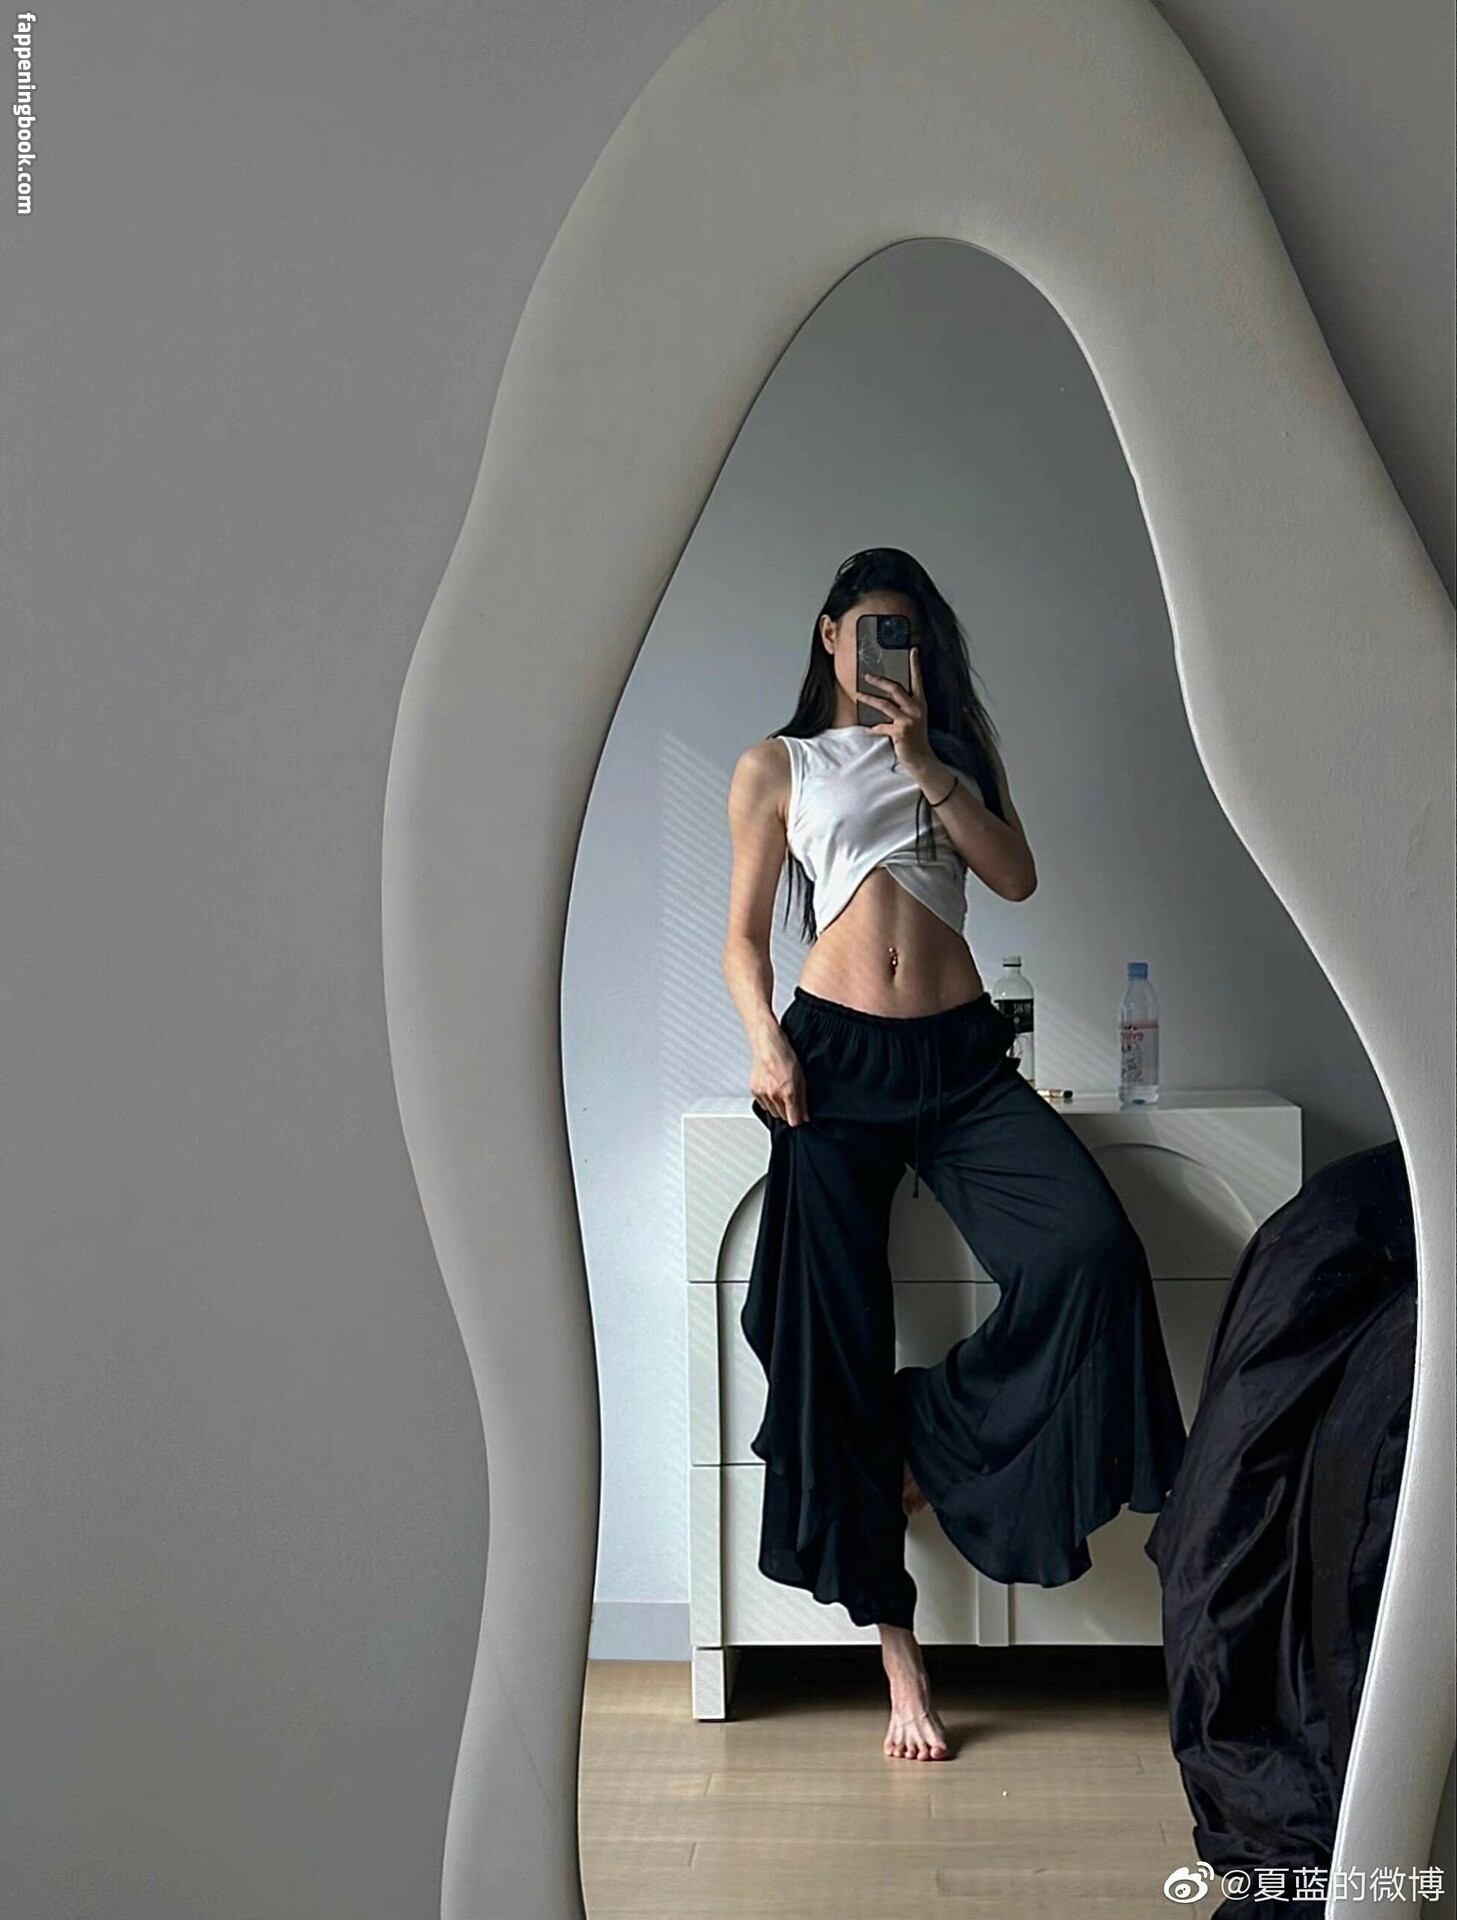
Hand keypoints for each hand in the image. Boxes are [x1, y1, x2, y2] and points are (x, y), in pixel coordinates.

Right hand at [750, 1027, 808, 1125]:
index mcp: (788, 1092)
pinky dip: (768, 1101)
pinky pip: (763, 1105)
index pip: (793, 1120)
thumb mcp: (801, 1077)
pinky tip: (772, 1090)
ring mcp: (763, 1093)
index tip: (800, 1117)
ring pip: (772, 1112)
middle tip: (791, 1100)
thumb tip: (805, 1115)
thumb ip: (802, 1099)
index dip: (798, 1120)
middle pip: (782, 1117)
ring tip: (781, 1092)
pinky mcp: (754, 1091)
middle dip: (788, 1112)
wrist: (767, 1044)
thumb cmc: (784, 1055)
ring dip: (778, 1107)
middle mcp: (774, 1095)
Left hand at [858, 646, 933, 775]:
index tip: (913, 650)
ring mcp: (908, 720)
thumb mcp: (915, 719)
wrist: (922, 758)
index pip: (918, 680)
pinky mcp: (900, 732)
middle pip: (895, 688)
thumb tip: (887, 698)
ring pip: (884, 704)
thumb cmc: (916, 738)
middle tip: (867, 676)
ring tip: (858, 696)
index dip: (915, 665)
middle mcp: (916, 709)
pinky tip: (869, 729)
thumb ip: (905, 708)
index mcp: (921, 703)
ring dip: (869, 699)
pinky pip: (881, 726)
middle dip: (879, 681)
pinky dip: (874, 728)